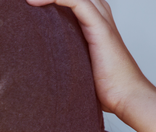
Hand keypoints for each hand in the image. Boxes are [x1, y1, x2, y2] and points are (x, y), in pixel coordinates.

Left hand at [26, 0, 150, 116]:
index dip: (54, 0)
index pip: (74, 2)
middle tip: (28, 2)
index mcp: (96, 26)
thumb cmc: (108, 91)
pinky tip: (36, 2)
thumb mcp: (79, 71)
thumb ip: (66, 62)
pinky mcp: (101, 29)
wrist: (127, 99)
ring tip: (29, 1)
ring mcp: (102, 22)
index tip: (28, 6)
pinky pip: (77, 2)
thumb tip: (39, 71)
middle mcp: (100, 19)